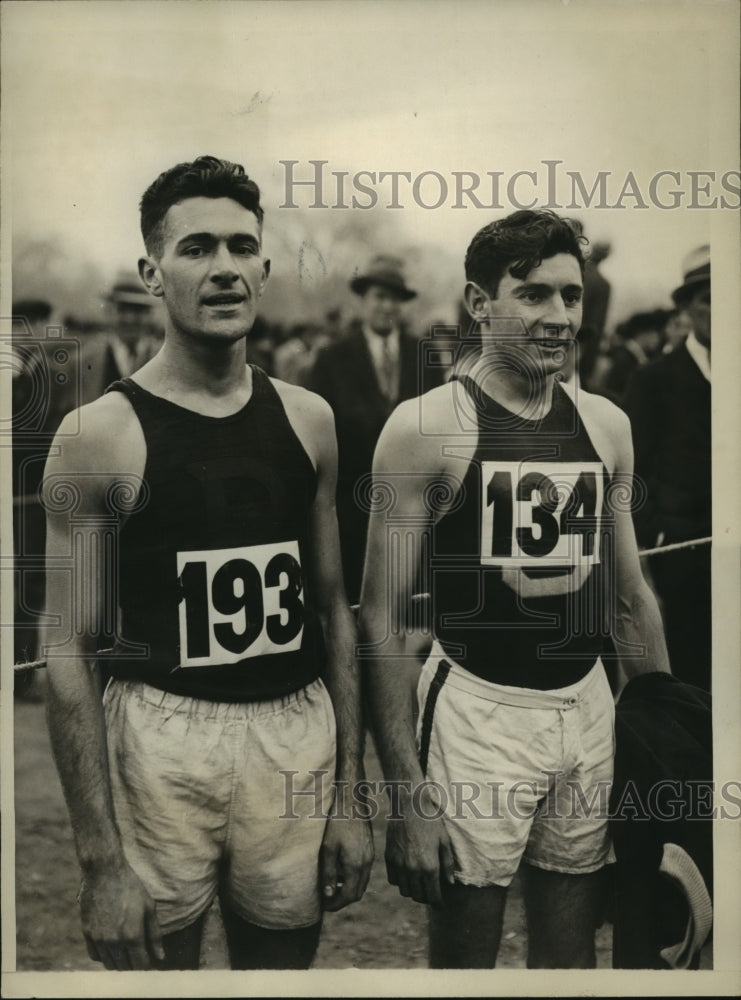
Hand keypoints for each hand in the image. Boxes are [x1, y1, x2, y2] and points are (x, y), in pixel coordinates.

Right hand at [79, 862, 164, 968]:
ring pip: (109, 964)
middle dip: (134, 964)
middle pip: (125, 968)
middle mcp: (114, 942)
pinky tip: (111, 945)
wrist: (104, 872)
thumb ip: (155, 935)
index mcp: (133, 935)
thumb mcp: (149, 907)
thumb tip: (160, 957)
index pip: (140, 965)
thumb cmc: (131, 887)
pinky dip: (104, 955)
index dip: (146, 965)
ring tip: (126, 950)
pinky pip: (95, 955)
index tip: (149, 960)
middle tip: (138, 954)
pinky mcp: (87, 934)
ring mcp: (99, 939)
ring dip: (119, 961)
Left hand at [319, 812, 373, 911]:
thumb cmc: (337, 823)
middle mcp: (367, 864)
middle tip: (327, 899)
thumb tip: (329, 895)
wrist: (352, 802)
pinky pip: (364, 872)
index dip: (336, 904)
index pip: (349, 896)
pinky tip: (341, 870)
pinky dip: (353, 878)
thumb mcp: (328, 848)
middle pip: (357, 893)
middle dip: (342, 900)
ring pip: (362, 883)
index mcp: (356, 865)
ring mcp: (370, 856)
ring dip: (348, 889)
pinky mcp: (370, 850)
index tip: (323, 906)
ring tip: (332, 886)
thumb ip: (329, 873)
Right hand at [385, 785, 455, 906]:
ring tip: (419, 884)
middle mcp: (413, 869)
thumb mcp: (444, 841)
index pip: (433, 896)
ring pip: (405, 891)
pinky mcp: (389, 858)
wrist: (409, 805)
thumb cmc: (430, 821)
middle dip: (426, 897)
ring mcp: (399, 864)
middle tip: (431, 892)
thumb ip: (447, 864)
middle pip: (418, 896)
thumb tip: (449, 883)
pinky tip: (407, 874)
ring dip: (413, 891)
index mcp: (429, 866)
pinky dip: (400, 881)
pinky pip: (394, 880)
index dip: (438, 904)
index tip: (440, 904)